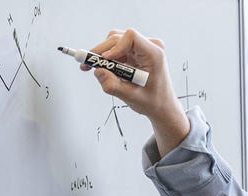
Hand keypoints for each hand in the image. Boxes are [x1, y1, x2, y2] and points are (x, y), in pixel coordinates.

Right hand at [83, 28, 189, 152]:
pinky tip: (100, 68)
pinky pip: (116, 48)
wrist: (162, 106)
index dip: (114, 46)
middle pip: (118, 38)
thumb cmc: (152, 101)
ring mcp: (142, 48)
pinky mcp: (135, 52)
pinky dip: (106, 58)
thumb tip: (98, 71)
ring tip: (91, 67)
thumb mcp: (131, 97)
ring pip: (114, 41)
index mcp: (154, 54)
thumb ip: (113, 85)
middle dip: (101, 51)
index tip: (105, 60)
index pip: (131, 37)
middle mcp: (150, 47)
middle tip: (85, 65)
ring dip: (102, 54)